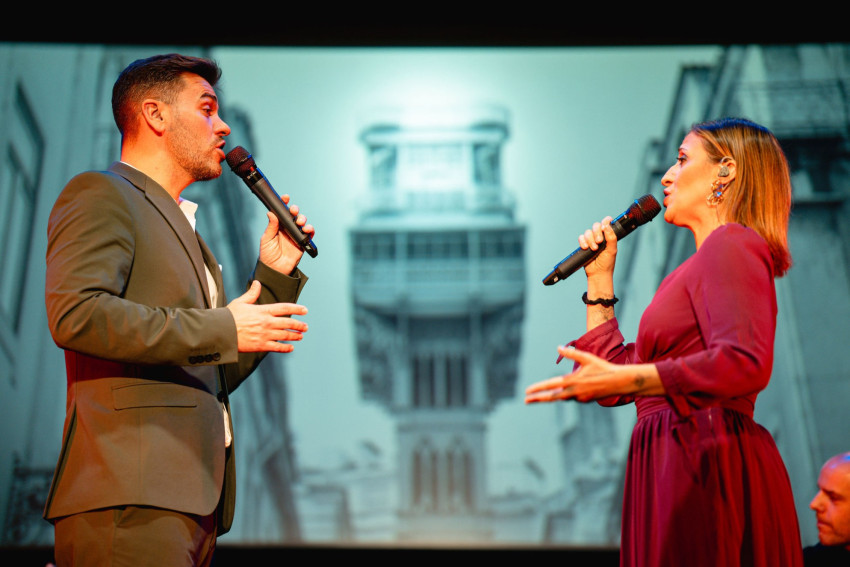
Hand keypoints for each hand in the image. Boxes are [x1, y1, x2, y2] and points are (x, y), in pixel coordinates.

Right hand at [226, 280, 307, 352]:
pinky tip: (290, 348)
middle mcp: (267, 322)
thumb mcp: (240, 302)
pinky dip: (285, 348)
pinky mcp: (261, 345)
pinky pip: (277, 347)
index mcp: (263, 311)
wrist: (220, 332)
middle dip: (299, 325)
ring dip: (295, 336)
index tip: (305, 310)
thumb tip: (257, 283)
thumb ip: (252, 294)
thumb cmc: (229, 316)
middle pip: (288, 323)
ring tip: (301, 336)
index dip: (297, 309)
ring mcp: (265, 334)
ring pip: (285, 335)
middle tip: (305, 326)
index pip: (285, 308)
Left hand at [258, 194, 314, 274]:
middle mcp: (287, 228)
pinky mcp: (302, 242)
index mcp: (278, 225)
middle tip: (293, 211)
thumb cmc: (267, 255)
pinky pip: (309, 234)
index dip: (284, 204)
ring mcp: (295, 235)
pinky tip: (306, 229)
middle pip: (293, 215)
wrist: (274, 270)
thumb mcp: (266, 239)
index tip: (285, 198)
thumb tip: (271, 213)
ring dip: (302, 219)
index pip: (282, 212)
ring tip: (300, 222)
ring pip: (302, 222)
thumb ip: (271, 227)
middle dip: (295, 210)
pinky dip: (310, 230)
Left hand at [525, 346, 662, 402]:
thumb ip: (571, 353)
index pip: (550, 386)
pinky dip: (565, 394)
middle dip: (538, 399)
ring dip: (551, 396)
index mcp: (572, 381)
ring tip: (538, 396)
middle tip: (525, 400)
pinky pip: (571, 397)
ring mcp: (580, 398)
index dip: (538, 389)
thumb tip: (558, 347)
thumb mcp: (587, 358)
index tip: (527, 391)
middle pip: (552, 397)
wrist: (619, 382)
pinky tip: (562, 391)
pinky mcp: (585, 400)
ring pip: (561, 397)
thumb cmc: (603, 367)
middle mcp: (574, 392)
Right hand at [579, 216, 617, 278]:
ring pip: (588, 232)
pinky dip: (583, 242)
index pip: (607, 223)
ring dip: (590, 240)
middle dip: (597, 233)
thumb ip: (611, 237)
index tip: (604, 226)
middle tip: (599, 242)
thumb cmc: (607, 263)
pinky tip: (586, 248)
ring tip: (594, 249)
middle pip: (596, 226)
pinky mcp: (584, 245)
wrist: (598, 273)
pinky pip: (581, 238)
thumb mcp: (612, 250)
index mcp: (608, 236)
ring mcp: (591, 241)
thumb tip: (607, 225)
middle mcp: (600, 237)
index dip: (605, 222)